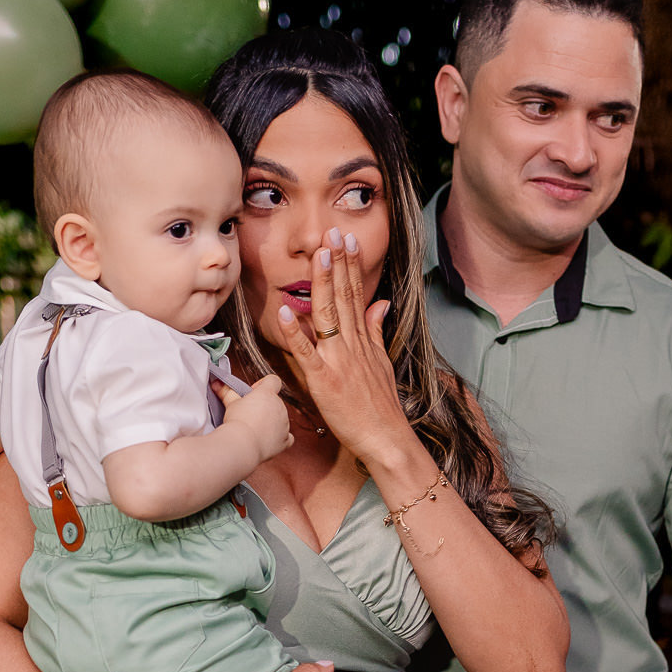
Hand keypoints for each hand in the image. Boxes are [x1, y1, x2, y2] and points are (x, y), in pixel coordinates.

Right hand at [216, 372, 292, 462]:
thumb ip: (227, 391)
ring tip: (255, 429)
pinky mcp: (285, 439)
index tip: (253, 393)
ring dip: (271, 422)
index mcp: (268, 394)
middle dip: (264, 406)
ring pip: (281, 419)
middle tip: (249, 414)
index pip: (273, 380)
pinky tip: (271, 439)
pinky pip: (288, 437)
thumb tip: (217, 383)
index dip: (263, 384)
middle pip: (276, 401)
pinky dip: (280, 437)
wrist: (242, 444)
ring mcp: (284, 423)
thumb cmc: (236, 422)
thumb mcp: (230, 403)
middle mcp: (280, 407)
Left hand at [275, 228, 405, 464]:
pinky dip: (295, 331)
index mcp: (363, 341)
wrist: (386, 439)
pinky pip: (306, 352)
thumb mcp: (383, 363)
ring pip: (328, 316)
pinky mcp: (323, 381)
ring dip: (322, 284)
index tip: (348, 241)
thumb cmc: (381, 407)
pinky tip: (286, 309)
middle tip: (333, 233)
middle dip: (338, 264)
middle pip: (343, 298)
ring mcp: (338, 362)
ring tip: (319, 255)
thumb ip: (376, 330)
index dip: (351, 267)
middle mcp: (352, 346)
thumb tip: (380, 302)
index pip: (356, 296)